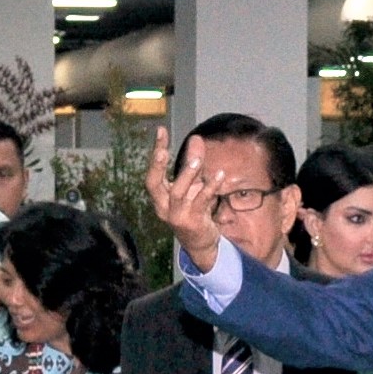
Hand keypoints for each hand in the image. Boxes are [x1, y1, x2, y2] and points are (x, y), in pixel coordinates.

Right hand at [143, 125, 224, 275]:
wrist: (200, 242)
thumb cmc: (194, 209)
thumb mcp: (194, 184)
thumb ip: (194, 162)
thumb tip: (196, 138)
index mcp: (159, 196)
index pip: (152, 172)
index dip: (156, 152)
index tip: (161, 131)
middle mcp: (163, 206)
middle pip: (153, 184)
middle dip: (157, 166)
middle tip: (163, 150)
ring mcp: (176, 215)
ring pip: (178, 193)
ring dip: (187, 176)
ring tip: (197, 160)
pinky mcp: (193, 222)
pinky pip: (201, 202)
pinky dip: (210, 187)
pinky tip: (220, 175)